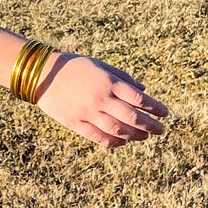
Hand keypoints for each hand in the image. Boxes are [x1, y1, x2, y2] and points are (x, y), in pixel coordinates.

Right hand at [34, 54, 168, 149]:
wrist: (42, 75)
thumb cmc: (74, 67)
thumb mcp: (100, 66)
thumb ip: (122, 78)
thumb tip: (143, 91)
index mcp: (107, 82)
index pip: (138, 99)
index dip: (154, 107)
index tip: (165, 113)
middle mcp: (100, 99)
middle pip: (132, 117)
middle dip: (150, 125)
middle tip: (162, 130)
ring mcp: (87, 113)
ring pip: (117, 129)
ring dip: (135, 135)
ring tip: (146, 137)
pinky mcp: (76, 123)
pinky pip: (99, 137)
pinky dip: (114, 141)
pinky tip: (124, 141)